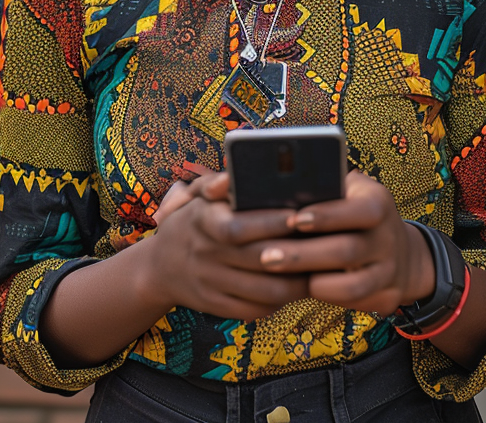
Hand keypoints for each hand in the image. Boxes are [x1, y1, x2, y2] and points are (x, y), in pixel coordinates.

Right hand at [148, 171, 310, 320]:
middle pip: (258, 260)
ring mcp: (210, 285)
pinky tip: (295, 287)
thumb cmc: (193, 221)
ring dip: (295, 283)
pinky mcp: (216, 308)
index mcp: (202, 222)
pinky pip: (254, 311)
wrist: (160, 267)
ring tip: (319, 267)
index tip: (298, 215)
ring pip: (263, 292)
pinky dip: (279, 302)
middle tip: (325, 243)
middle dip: (295, 253)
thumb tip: (232, 175)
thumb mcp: (197, 195)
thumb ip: (217, 182)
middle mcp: (205, 255)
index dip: (270, 223)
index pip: (237, 227)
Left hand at [250, 171, 434, 316]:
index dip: (327, 216)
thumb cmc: (355, 213)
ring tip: (279, 277)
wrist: (401, 252)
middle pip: (347, 251)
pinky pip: (353, 304)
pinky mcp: (386, 298)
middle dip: (303, 255)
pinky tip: (300, 288)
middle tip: (266, 256)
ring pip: (351, 286)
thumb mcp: (350, 191)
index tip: (294, 219)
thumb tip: (280, 186)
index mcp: (379, 204)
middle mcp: (389, 238)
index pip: (359, 211)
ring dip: (313, 284)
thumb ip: (325, 186)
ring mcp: (390, 271)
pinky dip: (326, 298)